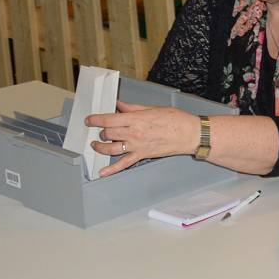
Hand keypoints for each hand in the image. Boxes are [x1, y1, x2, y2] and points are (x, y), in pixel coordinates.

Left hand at [84, 102, 200, 175]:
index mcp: (135, 119)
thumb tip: (120, 105)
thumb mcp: (153, 108)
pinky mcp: (142, 155)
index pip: (108, 120)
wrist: (189, 134)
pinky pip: (124, 164)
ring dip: (100, 147)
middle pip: (107, 133)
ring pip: (111, 148)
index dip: (95, 120)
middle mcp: (133, 133)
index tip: (89, 120)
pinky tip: (102, 173)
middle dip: (101, 131)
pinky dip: (111, 170)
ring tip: (96, 145)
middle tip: (101, 130)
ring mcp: (137, 146)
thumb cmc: (176, 120)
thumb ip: (133, 108)